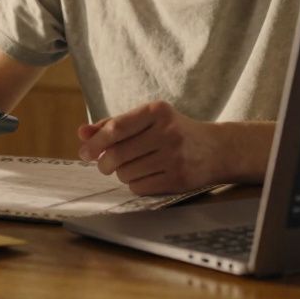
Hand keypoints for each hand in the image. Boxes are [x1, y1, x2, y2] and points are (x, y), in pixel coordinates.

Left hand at [77, 102, 271, 194]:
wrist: (217, 149)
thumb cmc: (174, 131)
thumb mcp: (147, 120)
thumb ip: (114, 124)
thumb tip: (82, 133)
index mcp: (157, 111)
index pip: (117, 128)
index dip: (96, 142)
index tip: (84, 153)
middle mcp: (167, 132)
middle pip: (118, 155)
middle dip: (105, 163)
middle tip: (105, 165)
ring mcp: (174, 156)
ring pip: (126, 173)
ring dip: (122, 174)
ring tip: (134, 166)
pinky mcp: (179, 179)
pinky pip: (140, 187)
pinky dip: (136, 184)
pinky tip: (146, 175)